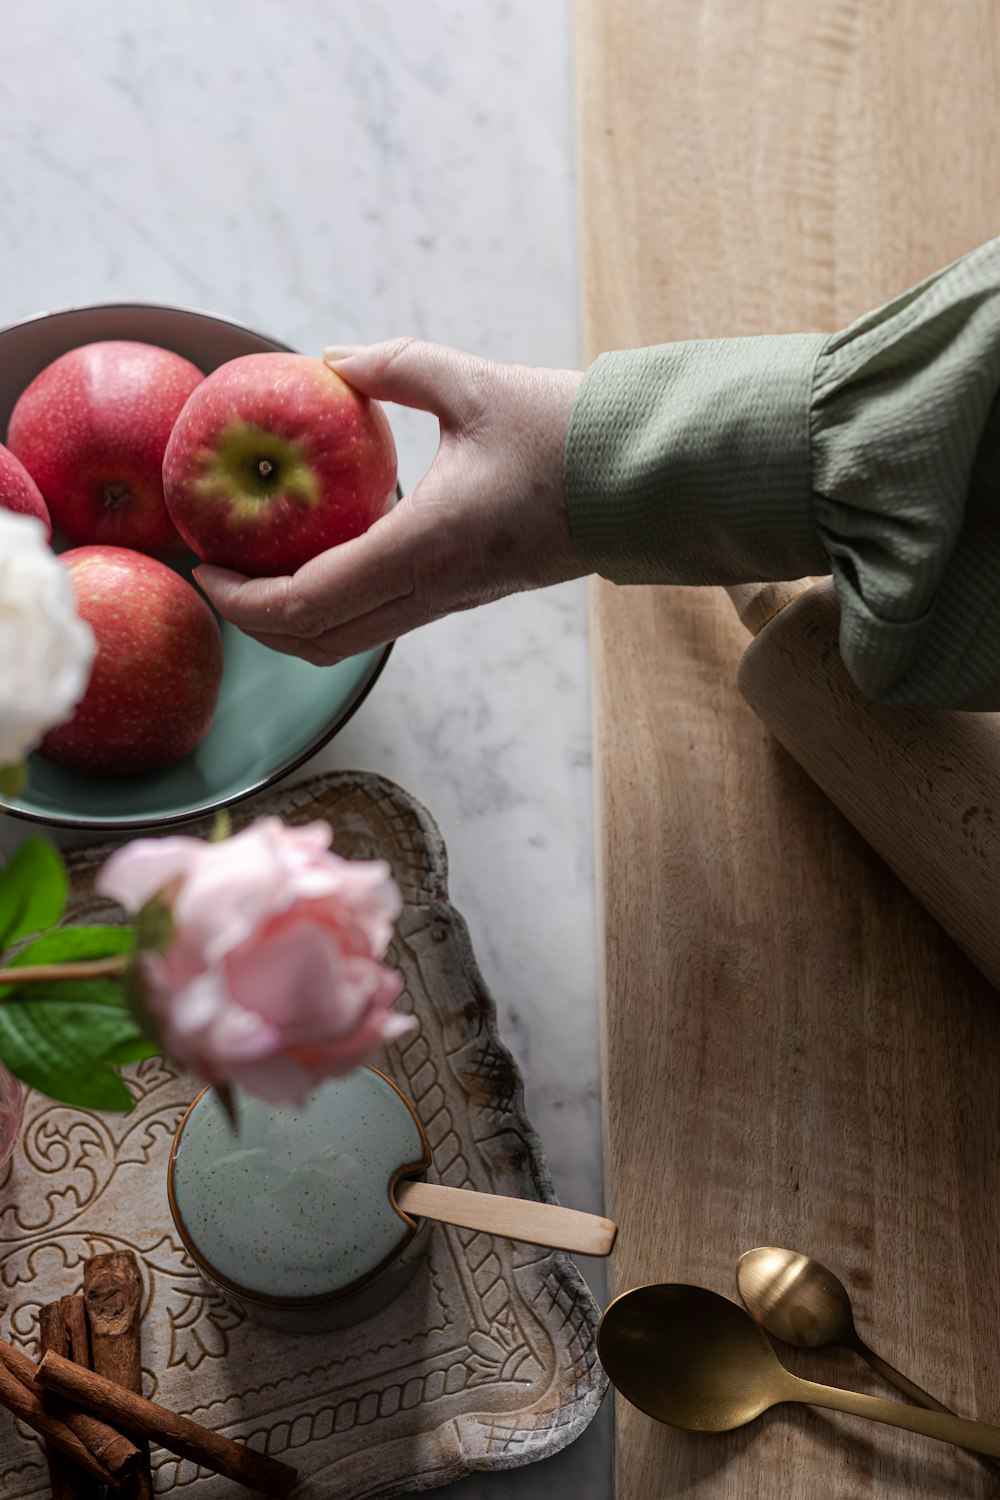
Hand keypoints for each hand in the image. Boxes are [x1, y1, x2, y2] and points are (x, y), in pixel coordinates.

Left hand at [194, 339, 585, 664]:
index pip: (306, 602)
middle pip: (316, 644)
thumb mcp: (472, 383)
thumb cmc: (565, 433)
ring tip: (255, 573)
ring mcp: (448, 604)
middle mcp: (431, 591)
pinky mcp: (462, 600)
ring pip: (346, 645)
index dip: (241, 598)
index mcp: (424, 547)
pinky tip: (316, 559)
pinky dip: (329, 610)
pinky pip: (377, 624)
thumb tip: (327, 360)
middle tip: (217, 573)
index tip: (204, 564)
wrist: (641, 484)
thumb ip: (392, 366)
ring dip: (290, 623)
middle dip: (253, 623)